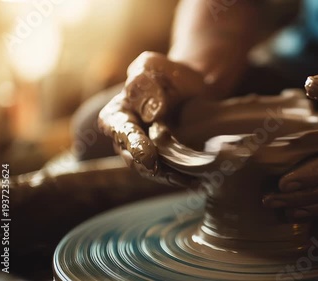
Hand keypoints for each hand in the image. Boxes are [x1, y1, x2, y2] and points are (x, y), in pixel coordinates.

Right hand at [98, 52, 210, 185]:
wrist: (192, 86)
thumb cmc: (166, 74)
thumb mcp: (151, 66)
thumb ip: (143, 83)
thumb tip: (150, 111)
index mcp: (116, 115)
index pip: (122, 132)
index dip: (134, 145)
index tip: (148, 155)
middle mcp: (125, 139)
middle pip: (134, 159)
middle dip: (151, 168)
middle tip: (170, 174)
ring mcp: (144, 154)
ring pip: (153, 171)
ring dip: (170, 178)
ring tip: (191, 181)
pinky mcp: (163, 162)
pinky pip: (170, 174)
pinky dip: (184, 179)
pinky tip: (200, 182)